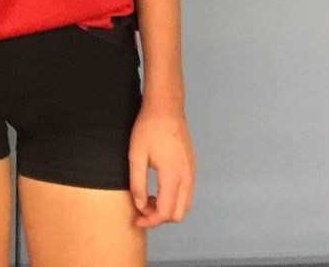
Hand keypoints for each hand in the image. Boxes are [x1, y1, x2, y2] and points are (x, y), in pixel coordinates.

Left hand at [127, 100, 194, 227]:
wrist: (166, 107)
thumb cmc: (148, 128)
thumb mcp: (136, 155)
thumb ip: (137, 183)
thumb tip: (140, 206)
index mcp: (173, 176)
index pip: (166, 212)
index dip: (150, 221)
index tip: (136, 220)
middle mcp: (187, 178)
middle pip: (179, 214)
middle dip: (160, 218)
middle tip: (141, 210)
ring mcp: (192, 172)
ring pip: (185, 205)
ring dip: (168, 209)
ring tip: (148, 200)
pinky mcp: (191, 167)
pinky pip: (187, 193)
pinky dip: (174, 199)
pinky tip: (158, 191)